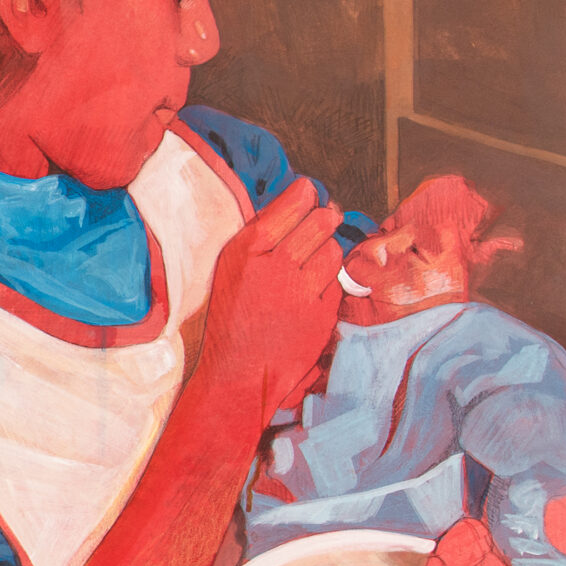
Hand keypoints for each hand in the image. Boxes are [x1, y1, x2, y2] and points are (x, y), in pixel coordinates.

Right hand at [194, 178, 344, 424]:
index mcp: (246, 252)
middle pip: (320, 222)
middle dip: (325, 217)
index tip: (310, 192)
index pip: (291, 205)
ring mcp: (301, 292)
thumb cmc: (229, 320)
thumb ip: (259, 239)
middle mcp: (275, 267)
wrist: (238, 373)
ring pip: (333, 251)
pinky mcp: (321, 314)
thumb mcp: (230, 271)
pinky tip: (313, 291)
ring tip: (314, 259)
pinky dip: (328, 283)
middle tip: (324, 218)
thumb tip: (294, 205)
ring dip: (328, 250)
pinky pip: (336, 283)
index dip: (306, 194)